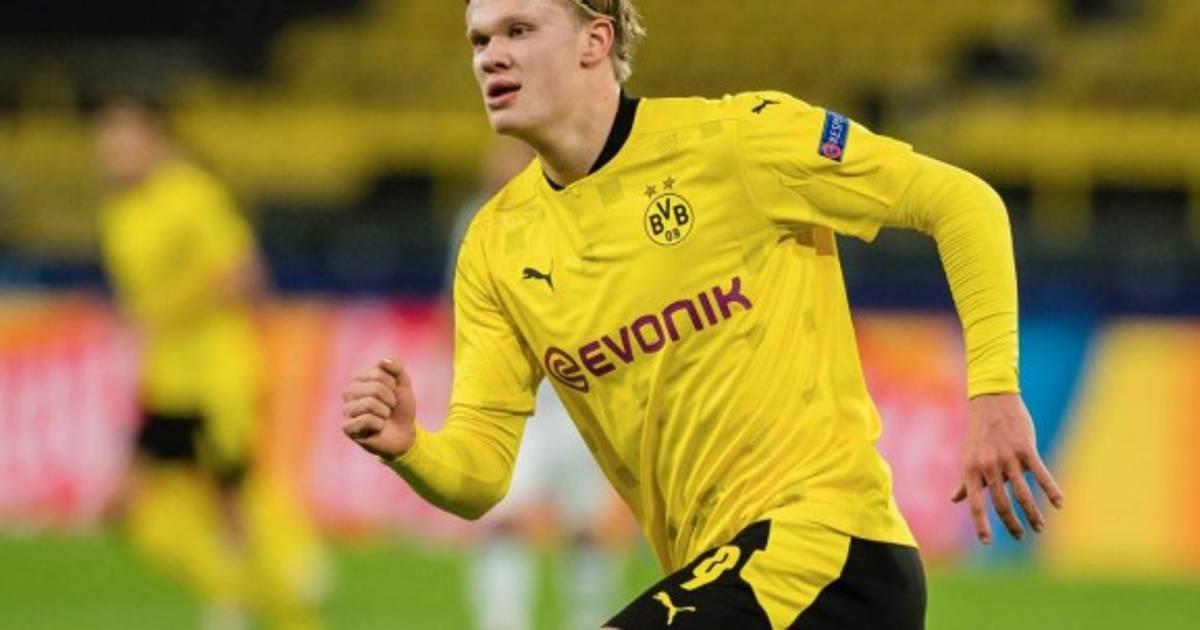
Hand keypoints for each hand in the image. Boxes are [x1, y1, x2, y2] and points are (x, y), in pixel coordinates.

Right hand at [341, 358, 416, 459]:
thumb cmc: (400, 408)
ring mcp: (346, 409)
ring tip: (384, 417)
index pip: (378, 371)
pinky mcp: (347, 427)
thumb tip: (384, 361)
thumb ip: (396, 368)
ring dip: (385, 412)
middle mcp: (349, 392)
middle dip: (390, 399)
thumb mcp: (403, 384)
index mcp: (359, 378)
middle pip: (374, 387)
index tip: (393, 393)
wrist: (404, 434)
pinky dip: (379, 424)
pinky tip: (378, 428)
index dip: (392, 383)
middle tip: (390, 407)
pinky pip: (366, 420)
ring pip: (370, 404)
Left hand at [952, 393, 1063, 544]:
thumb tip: (954, 500)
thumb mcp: (968, 457)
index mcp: (972, 471)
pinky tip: (1059, 504)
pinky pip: (1041, 475)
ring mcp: (1008, 458)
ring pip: (1023, 494)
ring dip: (1033, 514)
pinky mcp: (1026, 449)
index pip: (975, 504)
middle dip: (1012, 524)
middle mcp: (989, 467)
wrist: (992, 402)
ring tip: (1040, 528)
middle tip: (1020, 537)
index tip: (986, 543)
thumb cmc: (980, 434)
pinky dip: (1051, 490)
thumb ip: (965, 481)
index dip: (981, 524)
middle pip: (1002, 504)